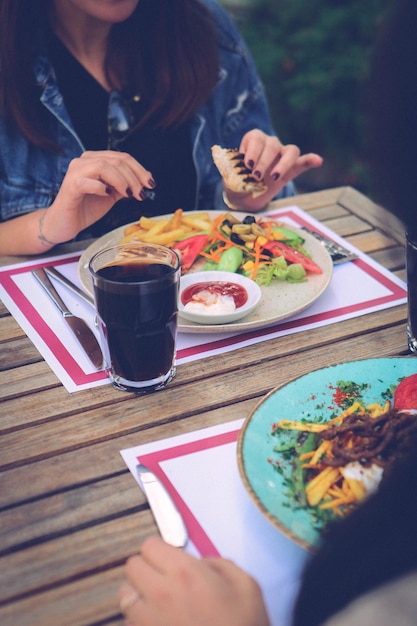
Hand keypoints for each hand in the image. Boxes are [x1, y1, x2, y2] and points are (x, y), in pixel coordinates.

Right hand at [39, 150, 155, 244]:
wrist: (65, 224)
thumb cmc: (86, 208)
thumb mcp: (111, 195)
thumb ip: (125, 185)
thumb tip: (146, 177)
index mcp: (95, 160)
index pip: (122, 157)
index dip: (139, 169)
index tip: (151, 184)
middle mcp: (84, 161)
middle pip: (116, 160)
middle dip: (134, 177)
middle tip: (141, 194)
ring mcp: (75, 172)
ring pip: (104, 166)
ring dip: (121, 181)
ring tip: (128, 195)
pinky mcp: (70, 186)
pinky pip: (88, 181)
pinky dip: (101, 187)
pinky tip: (108, 195)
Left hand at [118, 536, 270, 625]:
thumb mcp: (247, 587)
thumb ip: (221, 565)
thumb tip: (202, 563)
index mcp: (185, 574)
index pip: (150, 545)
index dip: (161, 549)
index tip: (170, 557)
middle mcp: (160, 594)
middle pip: (132, 566)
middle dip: (147, 567)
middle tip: (163, 576)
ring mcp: (148, 621)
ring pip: (125, 594)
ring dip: (138, 594)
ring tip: (157, 602)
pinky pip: (129, 621)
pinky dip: (139, 619)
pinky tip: (159, 623)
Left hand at [224, 129, 322, 211]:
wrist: (244, 197)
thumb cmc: (236, 182)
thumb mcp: (229, 176)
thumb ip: (232, 171)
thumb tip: (235, 167)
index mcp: (252, 141)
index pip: (256, 138)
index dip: (253, 150)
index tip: (248, 164)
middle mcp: (269, 144)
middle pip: (273, 144)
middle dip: (264, 161)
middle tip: (256, 176)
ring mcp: (282, 156)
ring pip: (290, 151)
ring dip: (283, 163)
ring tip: (275, 177)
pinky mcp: (291, 169)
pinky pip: (303, 162)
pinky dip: (310, 160)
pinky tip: (318, 161)